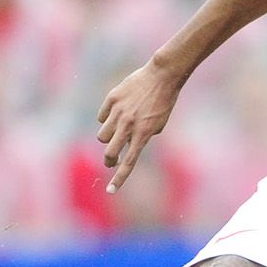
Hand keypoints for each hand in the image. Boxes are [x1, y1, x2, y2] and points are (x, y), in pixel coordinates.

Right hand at [95, 62, 184, 192]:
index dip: (119, 178)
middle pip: (110, 152)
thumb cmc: (164, 101)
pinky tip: (116, 112)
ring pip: (102, 135)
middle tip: (111, 160)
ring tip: (118, 130)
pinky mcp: (111, 99)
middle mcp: (129, 124)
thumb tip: (127, 144)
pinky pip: (101, 117)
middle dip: (109, 159)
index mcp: (144, 133)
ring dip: (108, 138)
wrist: (163, 75)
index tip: (111, 191)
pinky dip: (106, 118)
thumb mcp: (159, 123)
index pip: (129, 162)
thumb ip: (143, 136)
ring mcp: (118, 112)